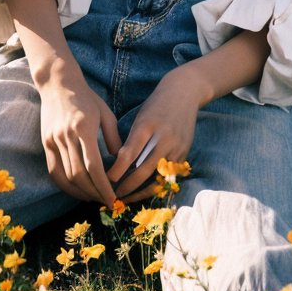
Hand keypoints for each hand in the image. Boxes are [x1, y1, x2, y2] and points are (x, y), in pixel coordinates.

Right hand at [37, 73, 121, 207]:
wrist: (58, 83)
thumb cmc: (87, 97)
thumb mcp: (106, 114)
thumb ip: (114, 139)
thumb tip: (122, 162)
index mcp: (83, 128)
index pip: (94, 166)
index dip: (103, 186)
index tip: (112, 198)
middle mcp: (66, 137)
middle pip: (79, 176)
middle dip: (93, 193)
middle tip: (105, 201)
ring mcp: (53, 140)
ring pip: (65, 176)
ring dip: (80, 192)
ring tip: (93, 198)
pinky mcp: (45, 143)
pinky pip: (54, 171)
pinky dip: (65, 185)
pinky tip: (76, 190)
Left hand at [106, 67, 205, 203]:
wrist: (185, 93)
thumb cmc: (156, 105)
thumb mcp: (140, 118)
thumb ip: (132, 141)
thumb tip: (117, 165)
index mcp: (148, 126)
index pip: (130, 154)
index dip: (117, 170)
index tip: (106, 180)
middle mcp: (164, 139)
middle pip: (144, 170)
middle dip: (128, 186)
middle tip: (114, 196)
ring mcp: (176, 147)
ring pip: (157, 178)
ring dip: (141, 191)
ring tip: (127, 198)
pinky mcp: (184, 154)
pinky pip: (168, 176)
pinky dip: (155, 185)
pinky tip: (143, 191)